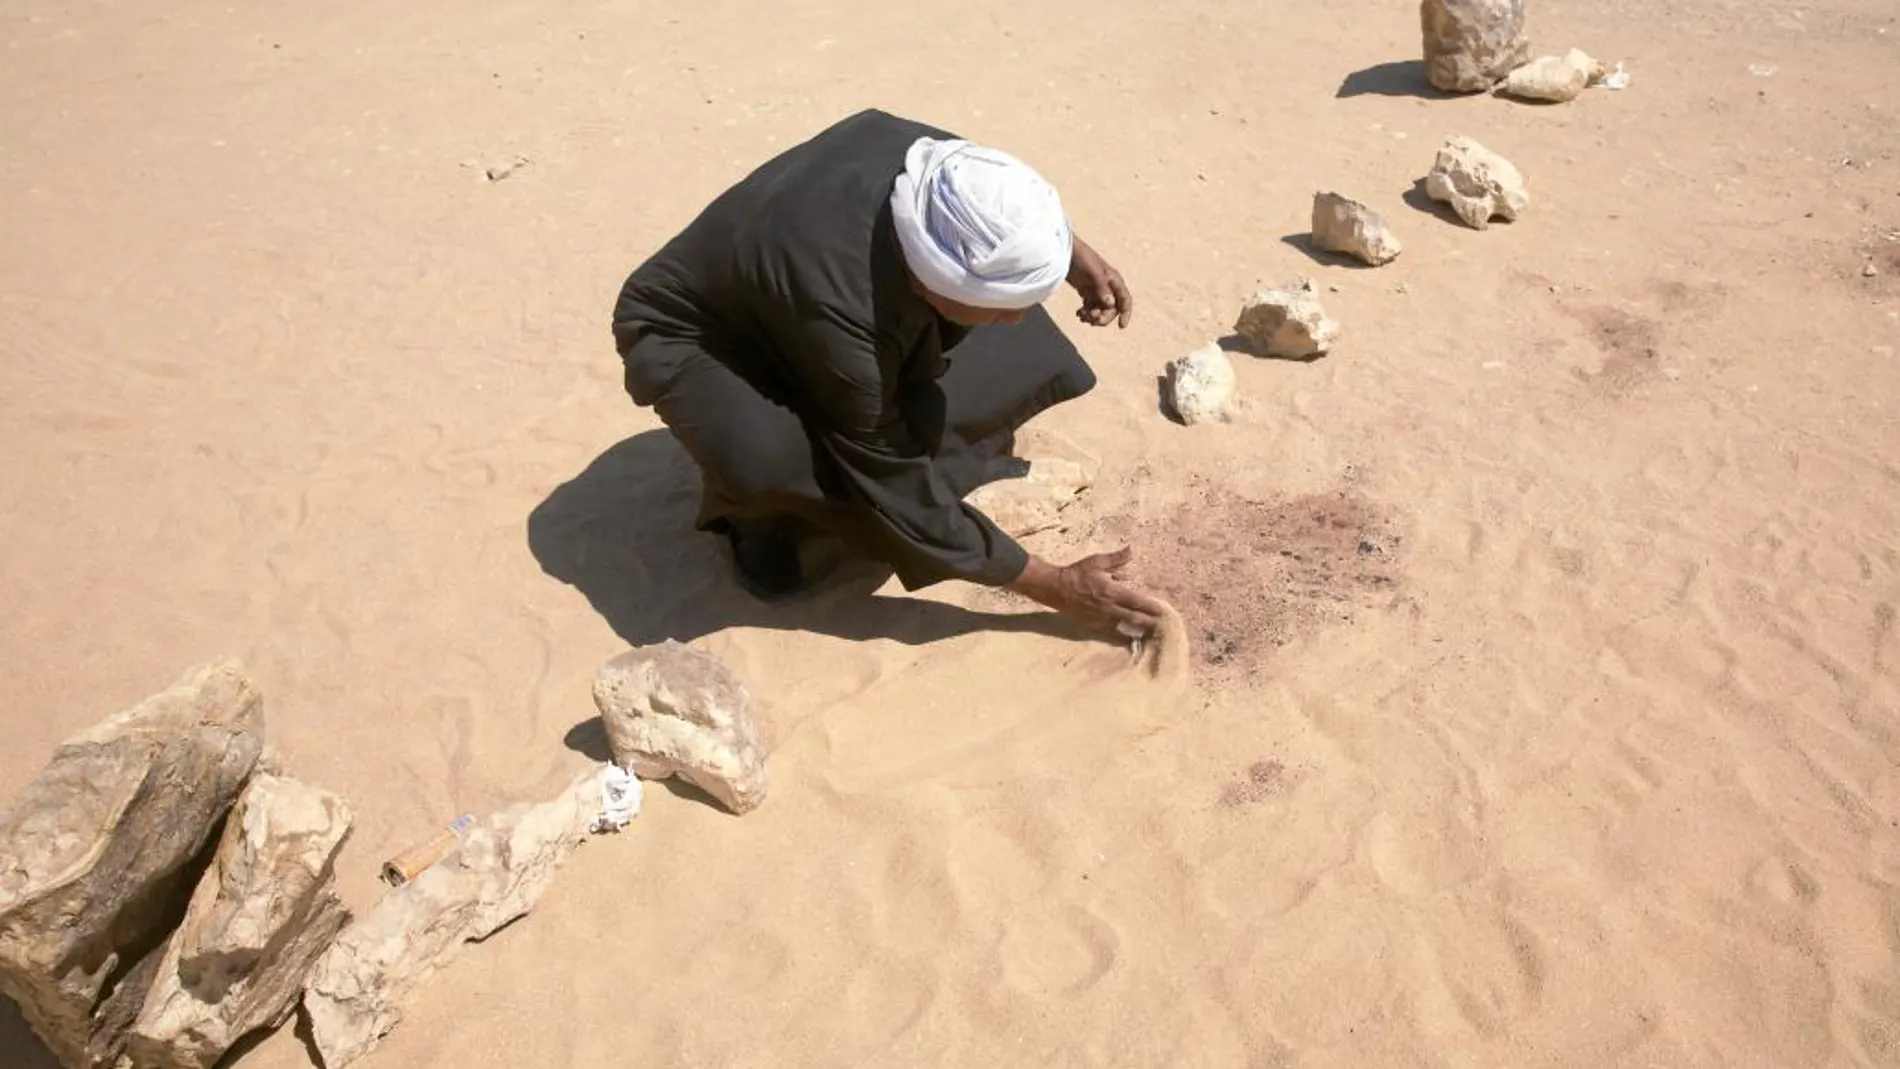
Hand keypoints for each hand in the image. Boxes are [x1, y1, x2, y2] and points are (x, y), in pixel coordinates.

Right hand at [1009, 548, 1166, 635]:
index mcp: (1112, 592)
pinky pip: (1111, 631)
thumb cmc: (1077, 573)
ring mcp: (1101, 619)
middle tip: (1162, 626)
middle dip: (1149, 623)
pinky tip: (1130, 636)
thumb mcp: (1097, 562)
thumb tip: (1131, 550)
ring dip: (1137, 629)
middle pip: (1134, 618)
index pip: (1137, 602)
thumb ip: (1116, 558)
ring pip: (1124, 626)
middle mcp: (1109, 608)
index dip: (1151, 607)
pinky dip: (1122, 633)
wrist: (1056, 589)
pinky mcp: (1093, 625)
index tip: (1164, 611)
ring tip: (1150, 633)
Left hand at [1066, 236, 1133, 328]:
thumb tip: (1110, 304)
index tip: (1121, 326)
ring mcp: (1097, 290)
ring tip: (1082, 315)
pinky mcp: (1086, 292)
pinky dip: (1086, 313)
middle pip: (1111, 309)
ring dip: (1093, 317)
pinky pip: (1090, 308)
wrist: (1064, 251)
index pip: (1125, 300)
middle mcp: (1108, 286)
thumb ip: (1102, 288)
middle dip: (1103, 317)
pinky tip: (1078, 313)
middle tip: (1091, 320)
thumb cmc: (1082, 258)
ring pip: (1100, 310)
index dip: (1126, 314)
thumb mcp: (1093, 272)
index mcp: (1114, 280)